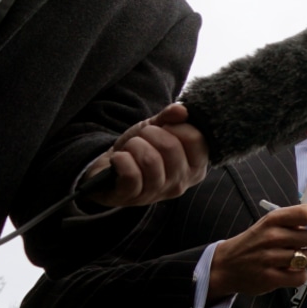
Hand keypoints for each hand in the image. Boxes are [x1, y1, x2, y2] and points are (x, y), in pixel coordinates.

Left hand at [81, 103, 208, 207]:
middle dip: (150, 133)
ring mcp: (156, 193)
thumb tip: (181, 110)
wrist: (110, 167)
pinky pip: (131, 175)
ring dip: (134, 145)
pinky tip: (118, 159)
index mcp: (195, 166)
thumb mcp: (157, 129)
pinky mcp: (131, 197)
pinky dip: (121, 159)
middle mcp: (181, 183)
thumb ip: (170, 118)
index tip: (165, 128)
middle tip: (142, 137)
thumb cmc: (140, 149)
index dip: (176, 126)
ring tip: (130, 148)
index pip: (196, 139)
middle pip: (171, 147)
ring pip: (149, 160)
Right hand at [207, 204, 306, 298]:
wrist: (225, 265)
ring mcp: (270, 258)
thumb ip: (299, 224)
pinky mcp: (269, 278)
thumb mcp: (272, 225)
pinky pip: (301, 277)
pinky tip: (293, 271)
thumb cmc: (256, 242)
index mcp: (274, 219)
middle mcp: (272, 237)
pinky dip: (301, 275)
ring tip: (305, 257)